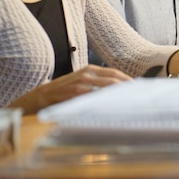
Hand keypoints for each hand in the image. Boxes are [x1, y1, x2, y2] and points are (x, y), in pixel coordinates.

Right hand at [8, 65, 132, 114]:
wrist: (38, 98)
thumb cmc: (62, 92)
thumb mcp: (81, 83)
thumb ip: (98, 84)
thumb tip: (119, 91)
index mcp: (90, 70)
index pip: (116, 73)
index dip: (129, 81)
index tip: (140, 89)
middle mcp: (87, 74)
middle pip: (115, 80)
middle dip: (129, 88)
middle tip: (140, 97)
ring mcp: (80, 84)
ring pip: (107, 88)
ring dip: (120, 96)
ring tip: (132, 104)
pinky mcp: (74, 94)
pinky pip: (94, 98)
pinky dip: (105, 102)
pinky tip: (113, 108)